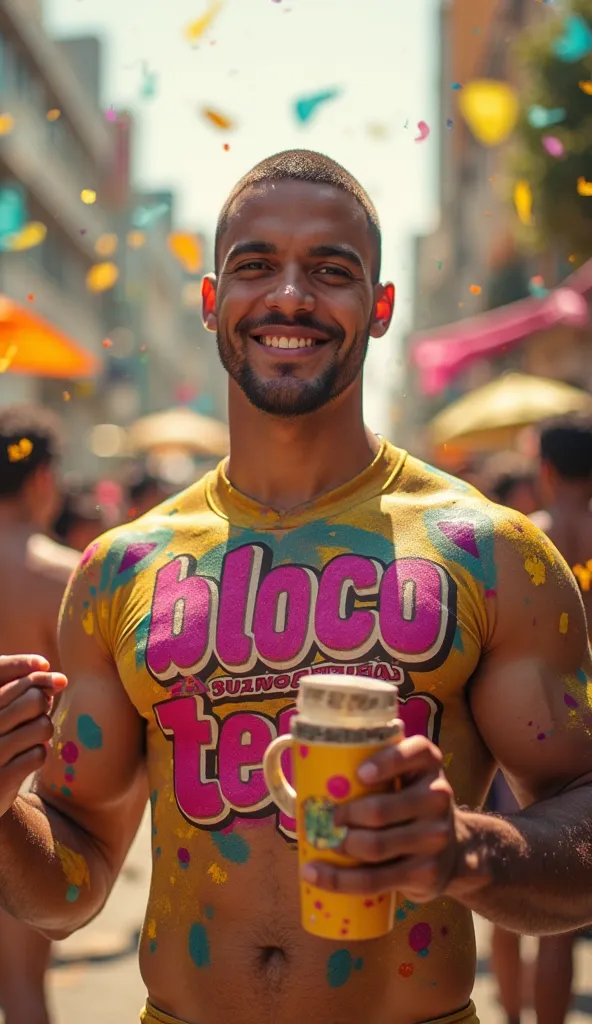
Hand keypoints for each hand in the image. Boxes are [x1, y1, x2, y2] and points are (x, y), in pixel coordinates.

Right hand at [0, 655, 66, 817]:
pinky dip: (38, 755)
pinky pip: (38, 754)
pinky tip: (24, 758)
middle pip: (34, 699)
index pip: (17, 681)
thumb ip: (23, 692)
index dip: (38, 678)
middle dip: (42, 706)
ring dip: (42, 732)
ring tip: (29, 739)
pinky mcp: (0, 777)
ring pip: (42, 726)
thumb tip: (60, 680)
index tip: (55, 681)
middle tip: (35, 715)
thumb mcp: (2, 713)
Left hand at [301, 735, 462, 902]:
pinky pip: (375, 880)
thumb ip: (372, 772)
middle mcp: (438, 796)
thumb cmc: (409, 807)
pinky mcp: (426, 873)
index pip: (414, 753)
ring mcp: (435, 837)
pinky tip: (314, 874)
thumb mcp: (404, 780)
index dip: (386, 762)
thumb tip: (306, 773)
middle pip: (382, 810)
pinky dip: (338, 879)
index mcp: (428, 763)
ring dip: (340, 846)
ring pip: (376, 846)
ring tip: (321, 842)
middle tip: (325, 818)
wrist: (453, 853)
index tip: (359, 774)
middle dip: (344, 816)